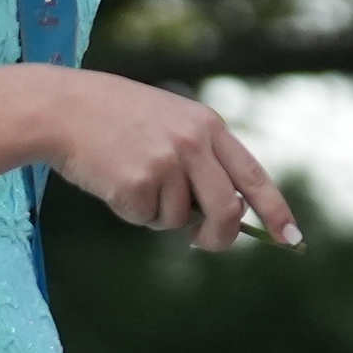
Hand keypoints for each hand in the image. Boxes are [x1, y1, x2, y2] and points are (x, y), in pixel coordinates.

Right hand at [38, 70, 297, 249]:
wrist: (62, 108)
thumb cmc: (114, 119)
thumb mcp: (168, 123)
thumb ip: (199, 159)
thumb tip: (224, 216)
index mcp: (207, 125)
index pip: (253, 175)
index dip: (274, 210)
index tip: (290, 238)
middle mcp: (193, 142)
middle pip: (227, 210)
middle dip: (219, 237)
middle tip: (201, 244)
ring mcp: (166, 162)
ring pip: (178, 219)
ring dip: (157, 214)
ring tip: (131, 177)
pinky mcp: (138, 182)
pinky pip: (145, 218)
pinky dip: (130, 210)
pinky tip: (112, 179)